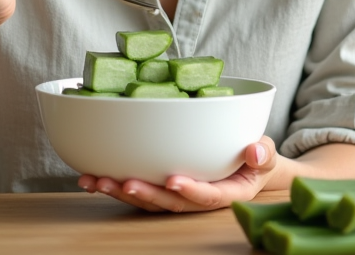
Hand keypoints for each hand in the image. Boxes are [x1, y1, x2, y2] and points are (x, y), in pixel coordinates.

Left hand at [77, 136, 278, 212]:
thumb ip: (263, 154)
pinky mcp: (160, 188)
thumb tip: (255, 151)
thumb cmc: (253, 156)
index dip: (191, 190)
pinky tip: (90, 179)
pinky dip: (113, 186)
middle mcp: (197, 198)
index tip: (174, 180)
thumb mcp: (264, 153)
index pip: (209, 196)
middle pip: (171, 203)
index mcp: (226, 193)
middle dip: (147, 194)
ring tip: (98, 182)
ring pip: (148, 200)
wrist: (244, 164)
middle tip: (126, 183)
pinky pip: (137, 190)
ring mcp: (176, 195)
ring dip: (122, 193)